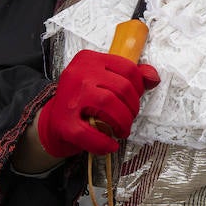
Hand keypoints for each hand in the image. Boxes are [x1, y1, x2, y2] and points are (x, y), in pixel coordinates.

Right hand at [36, 49, 159, 157]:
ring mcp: (69, 97)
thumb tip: (153, 78)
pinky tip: (110, 145)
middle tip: (128, 120)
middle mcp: (78, 74)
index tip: (134, 100)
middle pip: (122, 88)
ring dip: (123, 122)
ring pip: (109, 105)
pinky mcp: (63, 122)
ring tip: (122, 130)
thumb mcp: (105, 81)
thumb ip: (131, 77)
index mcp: (89, 59)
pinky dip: (104, 143)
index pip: (128, 68)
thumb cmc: (83, 100)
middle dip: (132, 108)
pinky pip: (90, 134)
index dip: (139, 88)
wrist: (51, 121)